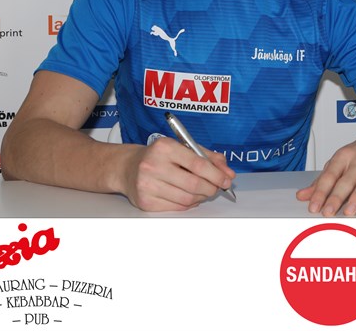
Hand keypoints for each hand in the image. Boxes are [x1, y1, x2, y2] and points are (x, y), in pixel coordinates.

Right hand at [120, 137, 234, 211]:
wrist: (127, 167)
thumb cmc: (159, 156)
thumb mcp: (182, 148)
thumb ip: (208, 157)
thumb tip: (228, 173)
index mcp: (164, 147)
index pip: (197, 164)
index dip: (216, 174)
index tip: (227, 179)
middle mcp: (153, 165)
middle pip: (194, 184)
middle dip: (211, 188)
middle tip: (217, 187)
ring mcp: (147, 185)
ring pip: (187, 199)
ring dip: (201, 197)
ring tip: (202, 191)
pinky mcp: (145, 202)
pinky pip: (177, 207)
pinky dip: (189, 204)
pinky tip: (188, 196)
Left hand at [296, 126, 355, 215]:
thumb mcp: (341, 161)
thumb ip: (323, 179)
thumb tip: (303, 195)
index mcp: (345, 156)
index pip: (330, 175)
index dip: (321, 191)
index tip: (314, 206)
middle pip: (347, 179)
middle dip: (337, 196)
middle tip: (328, 212)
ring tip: (350, 211)